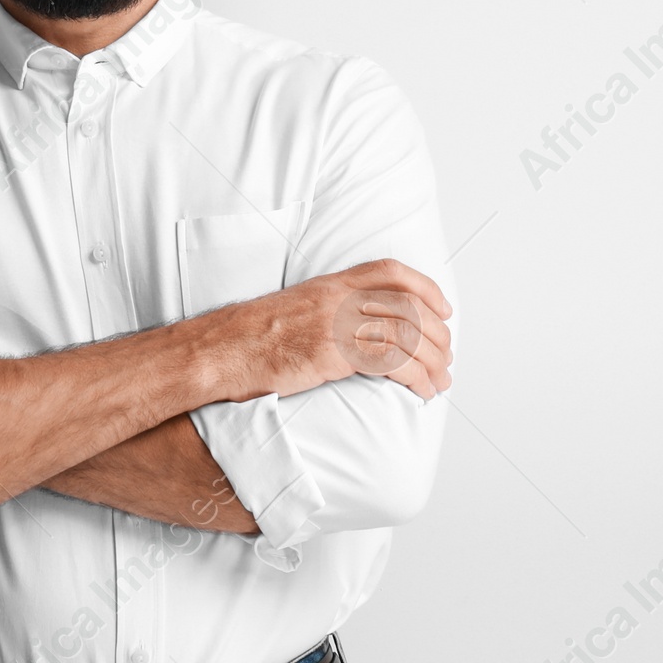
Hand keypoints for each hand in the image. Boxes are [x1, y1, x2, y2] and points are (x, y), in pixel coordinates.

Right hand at [216, 258, 452, 401]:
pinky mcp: (330, 352)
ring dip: (432, 360)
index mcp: (326, 285)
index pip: (387, 271)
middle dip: (437, 332)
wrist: (215, 352)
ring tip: (441, 381)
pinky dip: (415, 376)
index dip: (424, 287)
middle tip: (447, 357)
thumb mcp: (290, 313)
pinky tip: (422, 391)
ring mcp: (333, 324)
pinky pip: (389, 360)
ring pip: (404, 332)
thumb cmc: (245, 340)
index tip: (443, 309)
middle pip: (405, 304)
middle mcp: (334, 299)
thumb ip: (323, 314)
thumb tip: (350, 334)